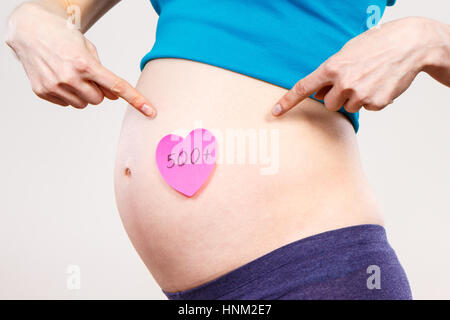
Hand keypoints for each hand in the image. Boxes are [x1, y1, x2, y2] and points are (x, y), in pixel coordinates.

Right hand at [5, 3, 155, 116]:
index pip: (117, 87)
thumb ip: (104, 76)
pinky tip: (59, 77)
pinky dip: (67, 94)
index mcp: (85, 64)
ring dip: (83, 94)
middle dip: (97, 90)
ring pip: (84, 105)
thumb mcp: (89, 51)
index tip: (151, 112)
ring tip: (72, 75)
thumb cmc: (64, 38)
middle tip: (87, 75)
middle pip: (99, 100)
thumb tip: (113, 98)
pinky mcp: (43, 91)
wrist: (30, 30)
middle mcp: (69, 77)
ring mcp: (54, 86)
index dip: (136, 100)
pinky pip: (67, 104)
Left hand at [272, 17, 448, 115]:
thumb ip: (329, 73)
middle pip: (329, 105)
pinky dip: (372, 100)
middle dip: (337, 97)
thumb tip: (319, 94)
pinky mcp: (376, 102)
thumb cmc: (376, 45)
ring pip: (348, 108)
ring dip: (355, 98)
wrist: (409, 44)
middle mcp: (343, 82)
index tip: (275, 112)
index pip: (303, 88)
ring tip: (369, 79)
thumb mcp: (347, 52)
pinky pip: (367, 109)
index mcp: (332, 67)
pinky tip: (380, 84)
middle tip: (353, 81)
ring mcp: (360, 94)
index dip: (287, 102)